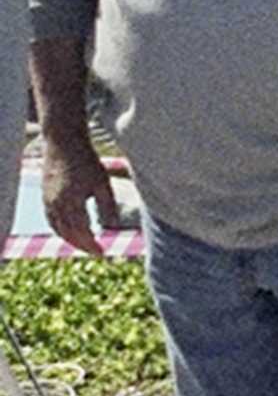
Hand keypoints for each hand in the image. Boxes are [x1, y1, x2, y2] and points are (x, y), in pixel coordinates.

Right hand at [38, 138, 118, 255]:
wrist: (63, 141)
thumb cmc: (86, 161)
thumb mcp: (103, 183)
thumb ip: (108, 206)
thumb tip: (113, 228)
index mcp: (71, 202)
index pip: (81, 232)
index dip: (92, 245)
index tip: (103, 254)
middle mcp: (56, 204)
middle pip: (68, 234)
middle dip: (83, 246)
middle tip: (97, 253)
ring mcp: (47, 200)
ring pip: (57, 228)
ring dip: (71, 240)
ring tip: (86, 245)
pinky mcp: (45, 195)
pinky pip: (51, 219)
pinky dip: (61, 229)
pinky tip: (72, 232)